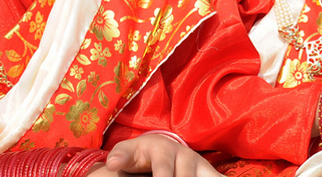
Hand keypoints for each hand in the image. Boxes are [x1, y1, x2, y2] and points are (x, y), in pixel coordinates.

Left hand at [104, 135, 220, 176]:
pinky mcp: (209, 174)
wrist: (158, 148)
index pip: (164, 170)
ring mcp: (200, 165)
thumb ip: (121, 156)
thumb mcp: (128, 153)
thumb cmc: (140, 154)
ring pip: (208, 176)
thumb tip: (112, 163)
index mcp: (164, 150)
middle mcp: (186, 155)